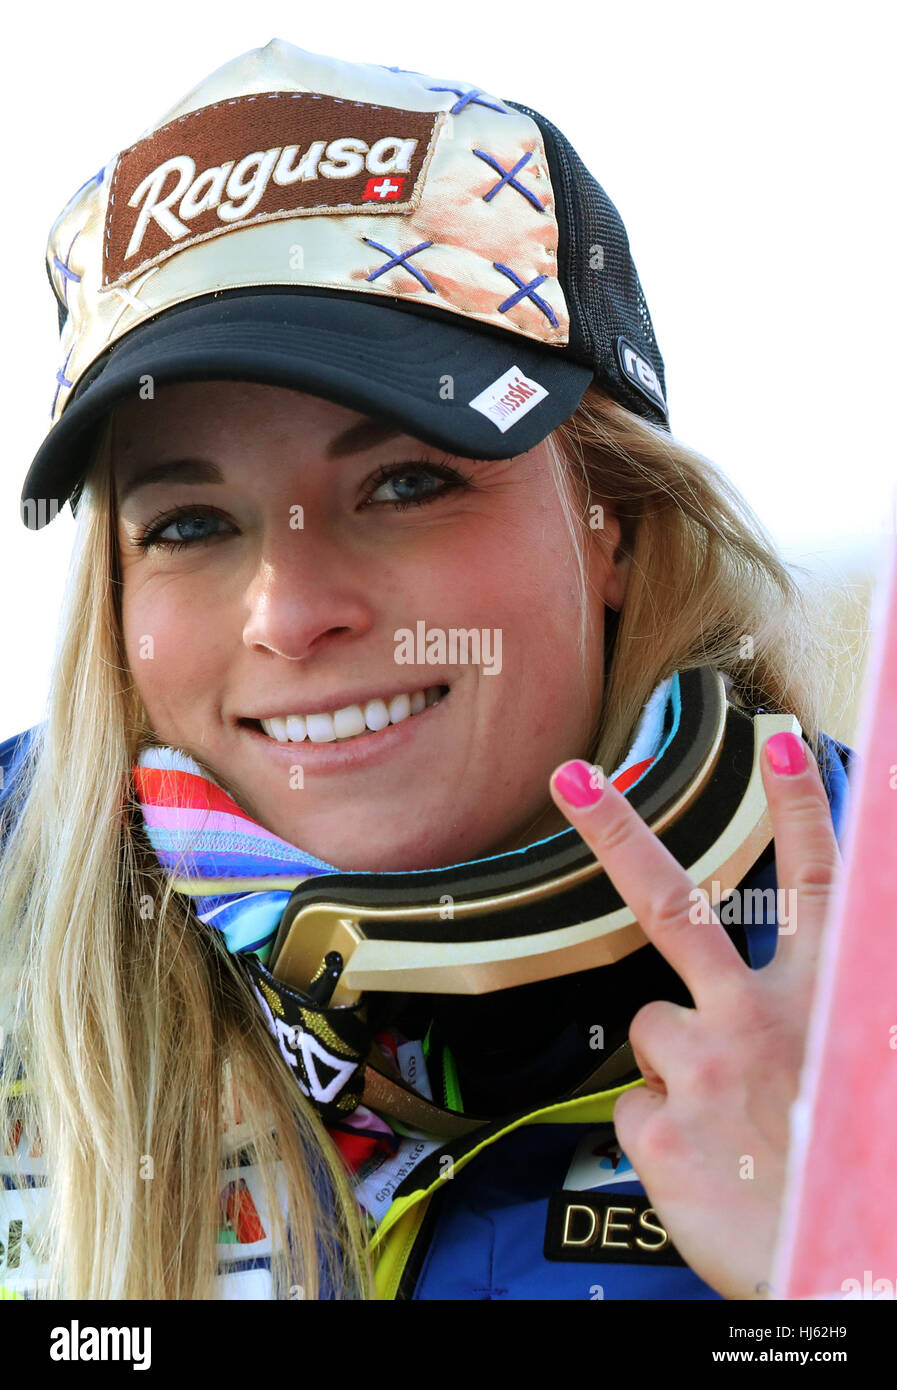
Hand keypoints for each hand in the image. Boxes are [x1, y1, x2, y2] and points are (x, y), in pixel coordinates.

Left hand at [549, 730, 841, 1299]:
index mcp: (829, 999)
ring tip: (728, 1124)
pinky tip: (706, 1167)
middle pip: (677, 907)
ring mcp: (704, 1070)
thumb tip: (808, 983)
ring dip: (676, 1065)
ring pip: (648, 1031)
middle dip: (620, 833)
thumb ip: (834, 1008)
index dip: (802, 807)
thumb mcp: (864, 1065)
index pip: (819, 882)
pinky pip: (635, 1109)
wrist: (854, 1273)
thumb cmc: (859, 1170)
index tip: (780, 743)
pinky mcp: (661, 1132)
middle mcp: (762, 1019)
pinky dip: (662, 1133)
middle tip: (573, 777)